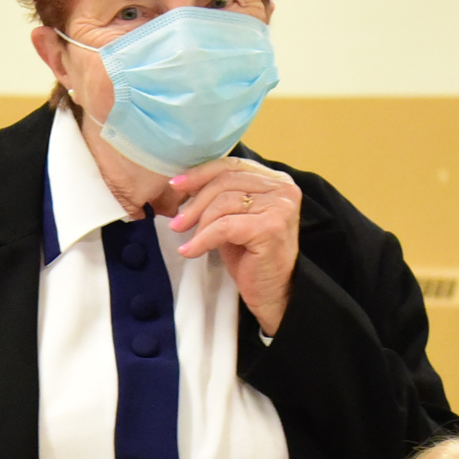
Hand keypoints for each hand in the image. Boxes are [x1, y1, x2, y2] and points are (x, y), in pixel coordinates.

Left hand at [168, 158, 301, 335]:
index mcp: (275, 180)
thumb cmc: (252, 256)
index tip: (176, 185)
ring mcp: (280, 207)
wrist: (272, 293)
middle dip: (195, 201)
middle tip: (177, 222)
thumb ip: (220, 196)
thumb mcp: (233, 218)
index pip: (232, 165)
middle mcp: (283, 189)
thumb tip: (183, 184)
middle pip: (226, 181)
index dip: (201, 173)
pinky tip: (191, 251)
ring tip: (186, 238)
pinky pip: (224, 226)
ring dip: (199, 222)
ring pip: (223, 203)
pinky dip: (203, 239)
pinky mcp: (270, 228)